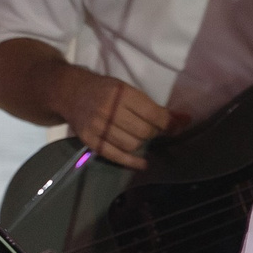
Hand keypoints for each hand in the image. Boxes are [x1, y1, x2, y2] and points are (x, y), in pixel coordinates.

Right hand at [59, 66, 187, 169]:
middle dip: (155, 133)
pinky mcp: (90, 140)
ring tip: (142, 138)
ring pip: (132, 145)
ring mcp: (98, 126)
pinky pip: (115, 156)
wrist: (69, 92)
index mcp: (121, 93)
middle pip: (144, 132)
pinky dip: (132, 162)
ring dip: (143, 144)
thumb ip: (152, 106)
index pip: (153, 114)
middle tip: (155, 130)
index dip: (170, 123)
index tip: (178, 126)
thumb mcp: (127, 89)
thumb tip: (183, 120)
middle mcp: (109, 110)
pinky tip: (143, 163)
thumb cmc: (103, 89)